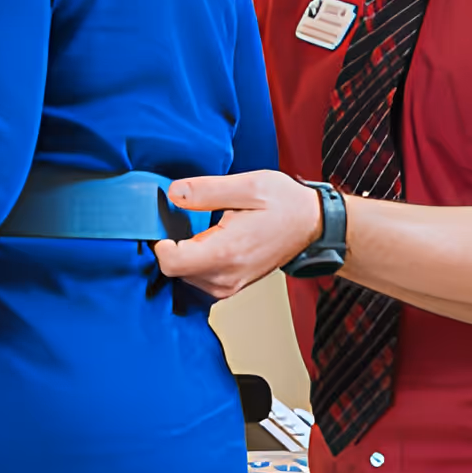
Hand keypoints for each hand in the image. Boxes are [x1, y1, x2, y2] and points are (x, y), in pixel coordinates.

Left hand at [154, 172, 323, 300]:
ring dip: (184, 253)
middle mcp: (226, 276)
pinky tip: (209, 241)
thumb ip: (206, 190)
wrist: (312, 225)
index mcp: (227, 251)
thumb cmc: (286, 204)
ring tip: (204, 229)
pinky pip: (198, 279)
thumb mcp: (249, 185)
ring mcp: (229, 285)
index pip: (171, 262)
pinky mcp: (230, 287)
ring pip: (184, 276)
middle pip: (175, 270)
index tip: (164, 224)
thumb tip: (173, 193)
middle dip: (172, 245)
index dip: (160, 243)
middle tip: (184, 219)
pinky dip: (195, 261)